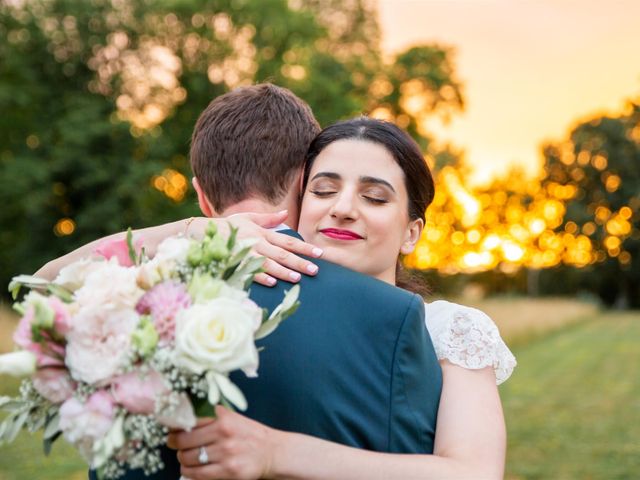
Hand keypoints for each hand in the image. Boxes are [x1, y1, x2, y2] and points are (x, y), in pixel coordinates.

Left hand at [168, 406, 276, 479]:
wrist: (272, 452)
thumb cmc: (251, 434)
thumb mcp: (234, 418)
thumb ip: (214, 416)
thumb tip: (188, 413)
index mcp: (223, 420)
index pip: (189, 423)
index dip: (175, 429)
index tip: (171, 432)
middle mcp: (224, 436)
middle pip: (183, 442)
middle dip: (175, 445)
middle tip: (176, 445)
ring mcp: (226, 455)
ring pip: (188, 459)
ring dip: (182, 460)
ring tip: (185, 458)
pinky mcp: (229, 472)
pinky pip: (199, 475)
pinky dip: (190, 473)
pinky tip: (192, 470)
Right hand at [190, 210, 322, 286]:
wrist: (202, 231)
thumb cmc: (227, 226)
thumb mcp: (248, 218)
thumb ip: (268, 219)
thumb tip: (285, 214)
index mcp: (262, 233)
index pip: (288, 240)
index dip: (305, 247)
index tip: (319, 253)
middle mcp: (257, 242)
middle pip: (282, 253)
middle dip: (300, 262)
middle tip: (315, 270)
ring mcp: (246, 252)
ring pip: (268, 263)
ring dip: (283, 271)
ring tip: (297, 278)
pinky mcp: (235, 261)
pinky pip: (249, 270)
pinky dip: (260, 276)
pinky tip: (271, 283)